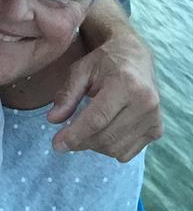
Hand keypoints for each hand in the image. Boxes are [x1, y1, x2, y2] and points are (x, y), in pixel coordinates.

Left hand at [48, 30, 162, 161]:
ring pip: (115, 149)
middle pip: (106, 137)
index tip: (57, 144)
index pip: (97, 119)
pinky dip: (110, 148)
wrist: (136, 57)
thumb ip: (67, 93)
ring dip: (94, 146)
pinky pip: (127, 153)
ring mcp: (154, 118)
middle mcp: (145, 102)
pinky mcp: (157, 130)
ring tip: (85, 129)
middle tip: (65, 138)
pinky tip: (104, 131)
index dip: (75, 135)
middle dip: (81, 142)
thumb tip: (53, 120)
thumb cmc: (105, 61)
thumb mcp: (81, 69)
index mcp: (126, 83)